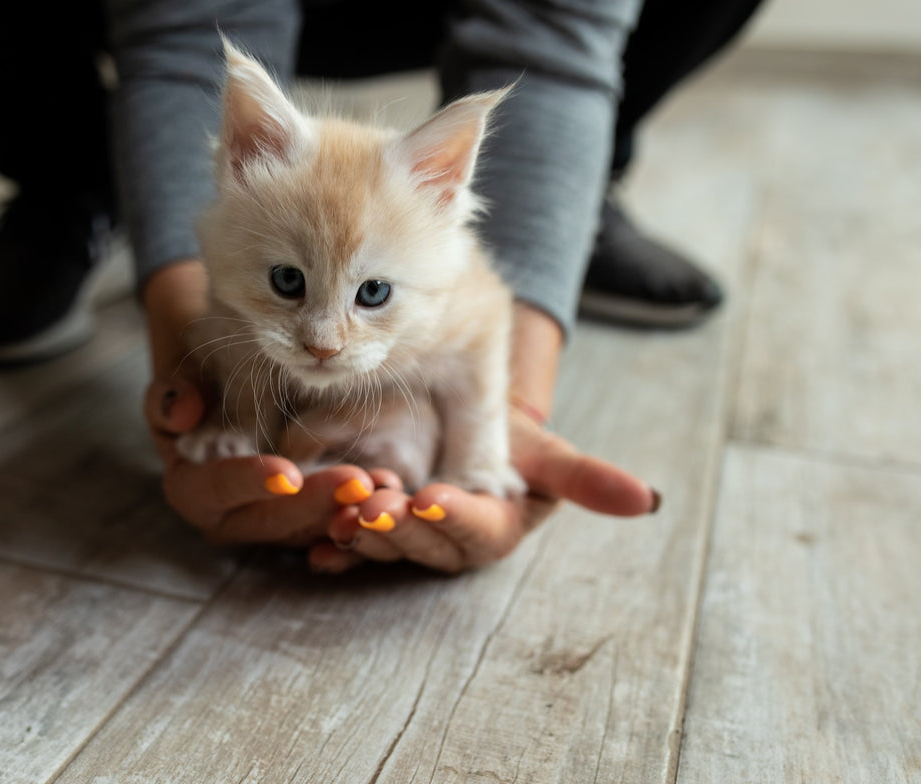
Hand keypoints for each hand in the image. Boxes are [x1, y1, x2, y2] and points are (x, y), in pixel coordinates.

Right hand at [146, 374, 396, 546]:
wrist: (229, 371)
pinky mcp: (305, 516)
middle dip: (315, 503)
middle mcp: (229, 516)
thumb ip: (172, 394)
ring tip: (382, 486)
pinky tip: (390, 487)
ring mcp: (270, 521)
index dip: (250, 483)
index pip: (218, 491)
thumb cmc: (204, 369)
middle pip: (271, 521)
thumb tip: (182, 413)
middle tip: (356, 482)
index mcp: (191, 488)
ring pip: (308, 529)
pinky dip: (359, 509)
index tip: (287, 472)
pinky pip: (331, 521)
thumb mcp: (182, 374)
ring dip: (345, 511)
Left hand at [307, 301, 658, 574]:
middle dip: (400, 528)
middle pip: (424, 545)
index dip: (456, 518)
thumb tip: (649, 502)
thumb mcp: (541, 449)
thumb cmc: (503, 437)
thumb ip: (583, 476)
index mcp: (494, 530)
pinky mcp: (365, 528)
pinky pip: (347, 543)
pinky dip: (332, 545)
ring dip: (362, 536)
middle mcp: (448, 544)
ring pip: (383, 547)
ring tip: (343, 512)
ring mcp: (404, 539)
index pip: (478, 532)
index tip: (433, 496)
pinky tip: (315, 543)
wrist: (455, 417)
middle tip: (375, 504)